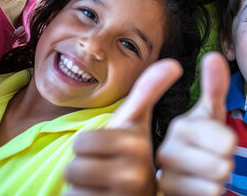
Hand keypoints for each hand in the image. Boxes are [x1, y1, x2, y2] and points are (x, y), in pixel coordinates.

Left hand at [64, 59, 182, 195]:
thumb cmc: (133, 158)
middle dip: (82, 168)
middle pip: (74, 165)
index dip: (88, 147)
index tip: (110, 152)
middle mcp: (135, 175)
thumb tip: (173, 62)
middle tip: (104, 171)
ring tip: (102, 186)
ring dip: (81, 187)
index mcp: (138, 146)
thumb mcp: (138, 125)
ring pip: (73, 187)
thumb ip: (148, 93)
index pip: (82, 142)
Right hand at [157, 52, 235, 195]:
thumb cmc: (201, 140)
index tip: (221, 142)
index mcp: (180, 127)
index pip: (226, 142)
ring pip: (215, 186)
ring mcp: (165, 177)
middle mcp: (166, 151)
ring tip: (209, 173)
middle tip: (215, 160)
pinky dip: (210, 194)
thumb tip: (213, 55)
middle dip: (226, 164)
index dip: (231, 144)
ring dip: (219, 181)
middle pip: (222, 166)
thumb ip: (214, 88)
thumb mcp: (210, 114)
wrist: (182, 173)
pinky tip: (202, 186)